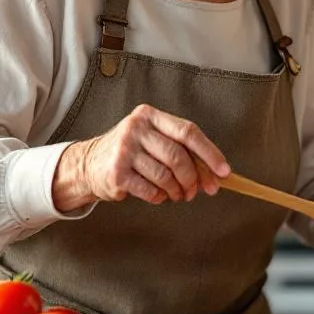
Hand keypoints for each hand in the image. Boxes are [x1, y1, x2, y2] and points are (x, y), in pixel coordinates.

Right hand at [53, 104, 229, 210]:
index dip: (210, 153)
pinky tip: (159, 195)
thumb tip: (215, 174)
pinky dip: (160, 197)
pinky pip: (150, 190)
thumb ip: (181, 150)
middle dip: (193, 178)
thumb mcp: (153, 140)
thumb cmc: (131, 153)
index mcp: (150, 116)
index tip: (224, 172)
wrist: (90, 165)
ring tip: (178, 194)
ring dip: (177, 190)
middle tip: (197, 191)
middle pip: (178, 156)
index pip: (188, 132)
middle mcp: (136, 128)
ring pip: (165, 176)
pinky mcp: (116, 172)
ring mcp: (124, 150)